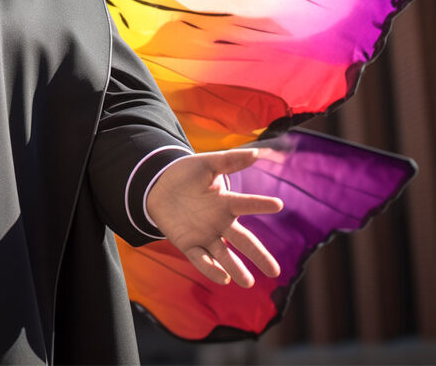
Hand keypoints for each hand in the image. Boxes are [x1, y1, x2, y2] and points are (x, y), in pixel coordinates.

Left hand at [145, 148, 283, 287]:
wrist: (157, 186)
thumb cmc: (186, 174)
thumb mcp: (206, 164)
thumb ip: (229, 160)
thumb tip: (256, 152)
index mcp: (226, 202)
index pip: (246, 204)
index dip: (260, 204)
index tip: (278, 204)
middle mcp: (220, 223)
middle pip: (243, 241)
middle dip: (259, 256)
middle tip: (275, 272)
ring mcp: (204, 235)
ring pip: (224, 255)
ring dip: (236, 268)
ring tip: (248, 283)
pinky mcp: (187, 244)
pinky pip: (200, 258)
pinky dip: (210, 268)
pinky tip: (222, 278)